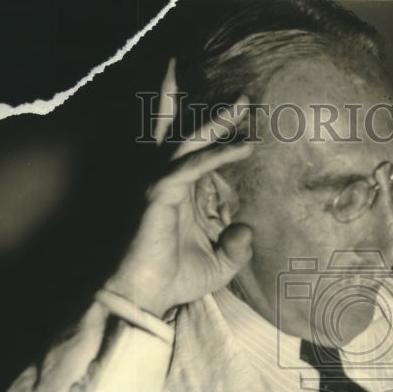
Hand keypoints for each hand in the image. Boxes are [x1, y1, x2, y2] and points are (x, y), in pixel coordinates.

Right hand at [104, 97, 254, 316]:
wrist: (146, 296)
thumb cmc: (174, 280)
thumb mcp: (220, 266)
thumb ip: (237, 248)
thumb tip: (247, 229)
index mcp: (181, 195)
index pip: (198, 157)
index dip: (218, 138)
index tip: (246, 124)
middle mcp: (169, 183)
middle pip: (188, 136)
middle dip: (214, 114)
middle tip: (242, 95)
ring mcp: (161, 185)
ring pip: (189, 141)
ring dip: (217, 122)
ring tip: (243, 104)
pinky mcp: (160, 193)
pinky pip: (193, 166)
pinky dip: (218, 155)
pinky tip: (243, 147)